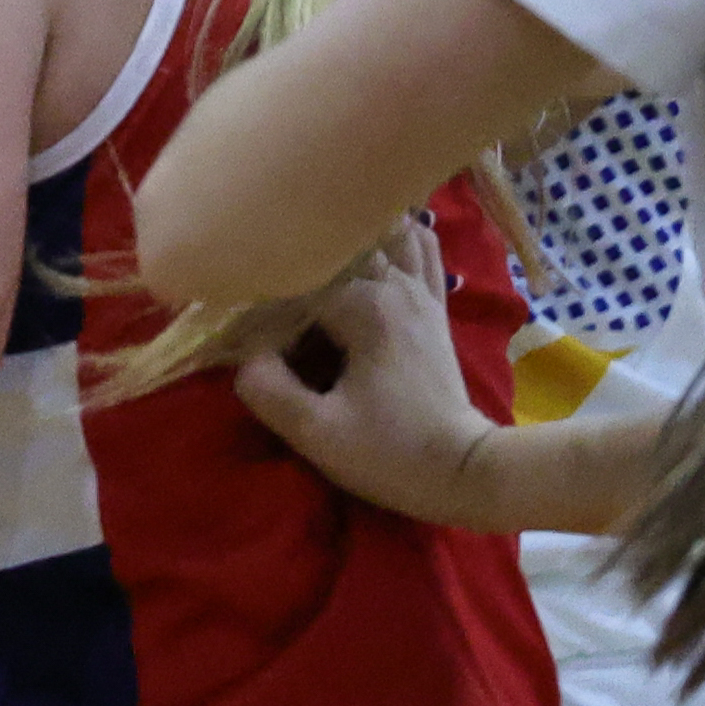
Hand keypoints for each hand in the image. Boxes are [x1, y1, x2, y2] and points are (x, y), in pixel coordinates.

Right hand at [232, 216, 492, 525]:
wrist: (465, 473)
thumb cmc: (391, 454)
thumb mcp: (316, 433)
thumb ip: (267, 387)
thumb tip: (242, 352)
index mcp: (364, 307)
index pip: (293, 276)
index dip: (258, 295)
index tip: (238, 326)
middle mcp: (395, 286)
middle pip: (331, 246)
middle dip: (296, 260)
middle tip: (266, 289)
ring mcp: (420, 292)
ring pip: (381, 233)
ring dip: (344, 239)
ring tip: (312, 257)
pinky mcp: (433, 306)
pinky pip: (420, 249)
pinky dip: (395, 237)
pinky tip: (371, 242)